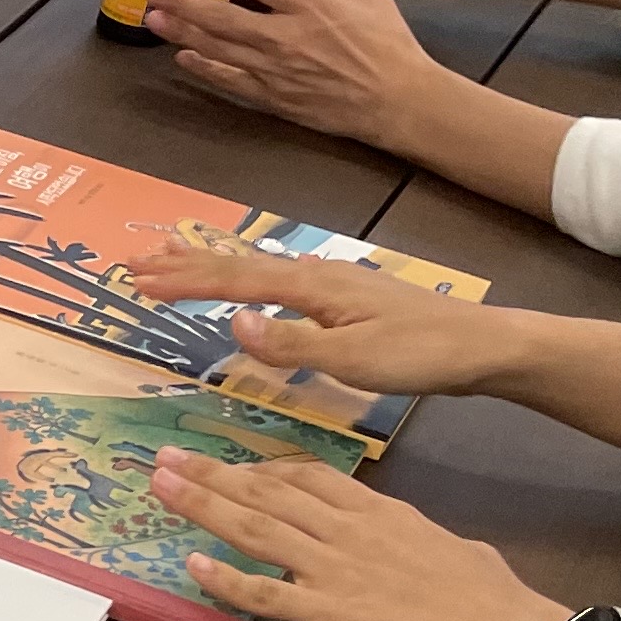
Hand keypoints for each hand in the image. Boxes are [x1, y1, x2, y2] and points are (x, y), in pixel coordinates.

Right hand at [119, 246, 532, 397]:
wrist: (481, 345)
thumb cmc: (420, 355)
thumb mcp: (352, 358)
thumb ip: (291, 343)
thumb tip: (233, 322)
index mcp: (314, 288)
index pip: (236, 283)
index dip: (186, 281)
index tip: (139, 279)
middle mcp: (319, 276)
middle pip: (242, 267)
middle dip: (188, 265)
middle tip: (139, 262)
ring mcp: (335, 285)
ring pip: (260, 271)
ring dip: (215, 269)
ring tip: (179, 263)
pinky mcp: (348, 299)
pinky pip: (281, 282)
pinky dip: (250, 281)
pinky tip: (252, 288)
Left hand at [144, 0, 448, 147]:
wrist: (396, 101)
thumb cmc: (389, 48)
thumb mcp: (372, 2)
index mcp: (309, 5)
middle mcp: (284, 36)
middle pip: (223, 17)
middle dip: (184, 3)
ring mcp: (274, 69)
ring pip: (218, 49)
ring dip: (183, 34)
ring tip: (155, 19)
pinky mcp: (273, 96)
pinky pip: (230, 81)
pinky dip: (205, 69)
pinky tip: (184, 59)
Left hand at [145, 452, 562, 620]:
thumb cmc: (489, 597)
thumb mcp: (453, 547)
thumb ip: (420, 537)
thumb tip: (416, 539)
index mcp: (379, 512)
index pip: (310, 476)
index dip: (264, 468)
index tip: (233, 463)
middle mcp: (348, 531)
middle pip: (269, 492)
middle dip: (214, 473)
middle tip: (168, 456)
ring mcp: (334, 569)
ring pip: (255, 529)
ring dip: (203, 505)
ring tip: (161, 486)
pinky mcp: (327, 614)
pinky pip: (264, 594)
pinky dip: (225, 579)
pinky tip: (191, 565)